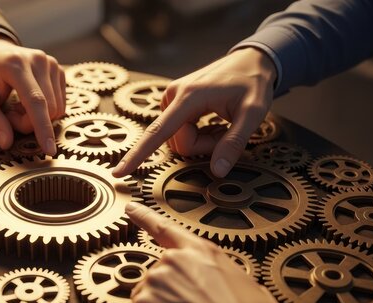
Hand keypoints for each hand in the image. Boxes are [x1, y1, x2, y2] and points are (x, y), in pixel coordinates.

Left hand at [0, 33, 65, 154]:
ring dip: (36, 118)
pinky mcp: (59, 70)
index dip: (42, 127)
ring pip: (56, 109)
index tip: (49, 150)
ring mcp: (52, 64)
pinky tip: (28, 101)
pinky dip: (44, 111)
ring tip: (17, 106)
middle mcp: (39, 61)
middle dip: (29, 123)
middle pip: (47, 109)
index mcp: (16, 65)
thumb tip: (6, 143)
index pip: (36, 101)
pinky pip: (59, 104)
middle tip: (9, 116)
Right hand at [113, 47, 276, 177]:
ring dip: (201, 140)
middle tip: (227, 131)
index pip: (157, 132)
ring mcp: (172, 97)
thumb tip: (217, 171)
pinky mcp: (175, 101)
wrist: (252, 60)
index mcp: (188, 97)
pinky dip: (198, 132)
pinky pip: (180, 130)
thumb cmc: (253, 82)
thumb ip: (234, 143)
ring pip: (178, 138)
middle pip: (177, 141)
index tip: (119, 172)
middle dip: (202, 146)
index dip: (138, 155)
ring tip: (222, 123)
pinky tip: (213, 120)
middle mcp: (173, 95)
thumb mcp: (253, 113)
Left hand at [122, 202, 291, 302]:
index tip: (131, 208)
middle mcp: (173, 262)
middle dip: (167, 297)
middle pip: (157, 277)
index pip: (166, 229)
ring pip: (145, 299)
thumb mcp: (249, 287)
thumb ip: (223, 276)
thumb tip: (225, 287)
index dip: (145, 217)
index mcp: (202, 253)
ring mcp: (154, 283)